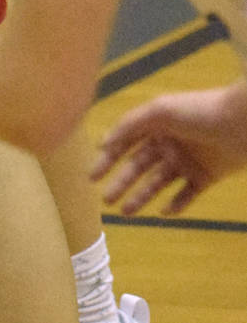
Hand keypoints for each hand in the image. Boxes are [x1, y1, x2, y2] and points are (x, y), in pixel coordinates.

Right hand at [94, 82, 246, 216]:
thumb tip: (103, 143)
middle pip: (139, 166)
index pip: (125, 143)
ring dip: (141, 196)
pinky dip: (175, 204)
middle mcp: (169, 142)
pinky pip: (186, 194)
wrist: (243, 123)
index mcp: (156, 124)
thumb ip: (129, 125)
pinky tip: (162, 212)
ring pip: (158, 183)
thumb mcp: (159, 110)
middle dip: (121, 182)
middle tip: (105, 199)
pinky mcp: (205, 177)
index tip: (92, 176)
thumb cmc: (199, 111)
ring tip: (126, 212)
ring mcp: (187, 161)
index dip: (108, 158)